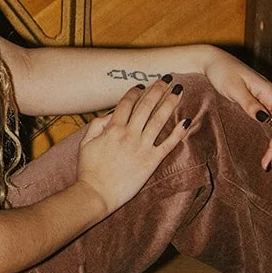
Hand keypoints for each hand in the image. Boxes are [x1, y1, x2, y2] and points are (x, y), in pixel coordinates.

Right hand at [77, 80, 188, 216]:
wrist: (96, 193)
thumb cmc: (88, 169)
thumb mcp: (85, 143)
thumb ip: (97, 125)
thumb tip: (111, 114)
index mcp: (112, 128)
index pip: (126, 103)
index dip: (135, 92)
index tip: (142, 85)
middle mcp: (129, 134)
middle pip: (146, 106)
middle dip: (157, 90)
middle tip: (167, 78)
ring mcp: (142, 147)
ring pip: (159, 120)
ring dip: (170, 103)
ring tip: (179, 91)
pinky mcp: (151, 161)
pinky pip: (168, 144)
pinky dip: (178, 132)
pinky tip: (186, 121)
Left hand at [201, 48, 271, 168]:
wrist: (212, 61)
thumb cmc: (222, 71)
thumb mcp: (233, 88)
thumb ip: (249, 104)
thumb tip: (265, 118)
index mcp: (268, 92)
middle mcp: (271, 97)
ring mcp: (266, 101)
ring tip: (269, 165)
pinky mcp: (259, 105)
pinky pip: (270, 125)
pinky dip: (270, 140)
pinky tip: (266, 153)